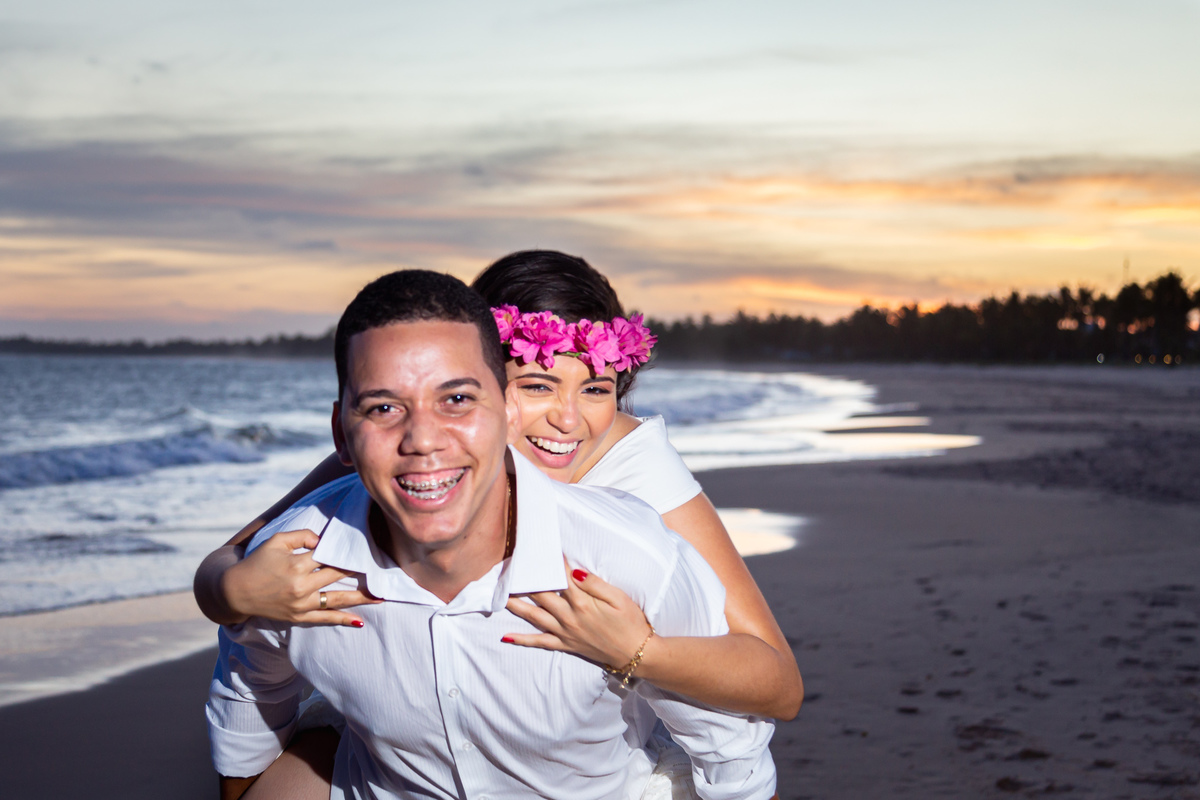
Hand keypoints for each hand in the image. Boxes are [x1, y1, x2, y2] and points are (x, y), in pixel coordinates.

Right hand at [222, 529, 379, 626]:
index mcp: (297, 564)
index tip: (368, 549)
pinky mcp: (298, 617)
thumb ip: (303, 535)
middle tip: (384, 569)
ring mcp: (301, 604)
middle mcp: (302, 585)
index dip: (349, 552)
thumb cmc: (257, 562)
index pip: (330, 556)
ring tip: (382, 596)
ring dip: (362, 598)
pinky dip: (342, 620)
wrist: (234, 592)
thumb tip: (325, 540)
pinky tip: (360, 621)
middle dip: (361, 572)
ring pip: (337, 599)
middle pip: (339, 576)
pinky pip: (325, 619)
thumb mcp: (277, 541)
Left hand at [503, 558, 651, 668]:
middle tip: (509, 567)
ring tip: (499, 594)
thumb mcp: (619, 598)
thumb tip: (573, 571)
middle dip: (524, 580)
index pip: (559, 577)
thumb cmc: (630, 622)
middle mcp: (569, 617)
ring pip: (534, 616)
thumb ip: (595, 584)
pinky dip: (522, 640)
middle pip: (540, 594)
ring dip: (515, 605)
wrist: (636, 653)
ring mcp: (565, 632)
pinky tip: (506, 636)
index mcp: (582, 602)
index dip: (549, 562)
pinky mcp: (565, 644)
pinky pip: (539, 642)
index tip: (538, 549)